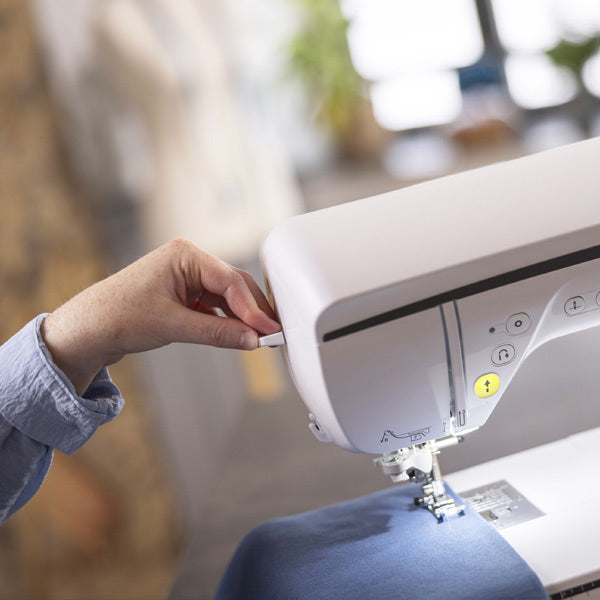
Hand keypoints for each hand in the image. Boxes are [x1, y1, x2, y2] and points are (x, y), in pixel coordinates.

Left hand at [41, 239, 280, 394]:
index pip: (230, 281)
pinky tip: (237, 332)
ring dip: (241, 316)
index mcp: (185, 254)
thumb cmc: (119, 316)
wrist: (88, 328)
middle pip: (233, 284)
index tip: (268, 329)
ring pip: (226, 295)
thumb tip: (251, 339)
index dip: (253, 308)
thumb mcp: (174, 325)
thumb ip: (217, 332)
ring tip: (258, 336)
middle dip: (252, 309)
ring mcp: (186, 276)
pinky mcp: (183, 292)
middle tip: (272, 333)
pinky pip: (214, 304)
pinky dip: (227, 319)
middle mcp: (188, 260)